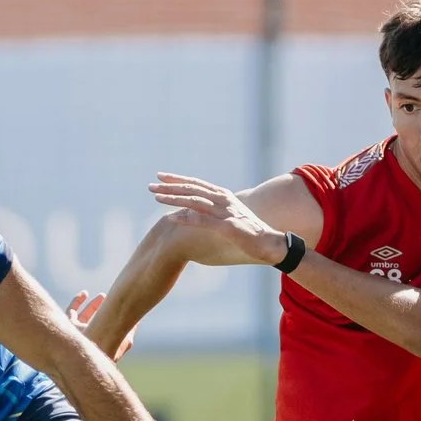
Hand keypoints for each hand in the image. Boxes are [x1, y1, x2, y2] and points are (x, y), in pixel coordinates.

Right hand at [65, 290, 133, 360]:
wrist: (88, 354)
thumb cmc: (108, 348)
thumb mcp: (126, 340)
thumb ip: (131, 330)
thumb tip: (139, 320)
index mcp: (102, 344)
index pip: (107, 330)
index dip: (113, 318)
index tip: (120, 307)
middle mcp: (89, 338)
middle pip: (95, 322)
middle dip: (102, 310)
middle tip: (109, 299)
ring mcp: (78, 332)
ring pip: (84, 316)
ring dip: (92, 306)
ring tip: (102, 296)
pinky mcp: (68, 325)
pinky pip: (70, 311)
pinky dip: (76, 301)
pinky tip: (84, 294)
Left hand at [145, 175, 288, 265]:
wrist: (270, 243)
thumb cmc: (249, 231)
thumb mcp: (229, 216)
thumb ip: (214, 211)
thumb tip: (197, 212)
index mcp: (223, 195)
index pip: (196, 183)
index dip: (177, 179)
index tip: (160, 177)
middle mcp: (223, 200)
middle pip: (192, 189)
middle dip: (170, 187)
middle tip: (151, 186)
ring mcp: (225, 212)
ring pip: (195, 201)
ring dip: (174, 198)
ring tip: (157, 197)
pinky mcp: (227, 227)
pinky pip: (203, 220)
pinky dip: (186, 218)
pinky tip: (172, 217)